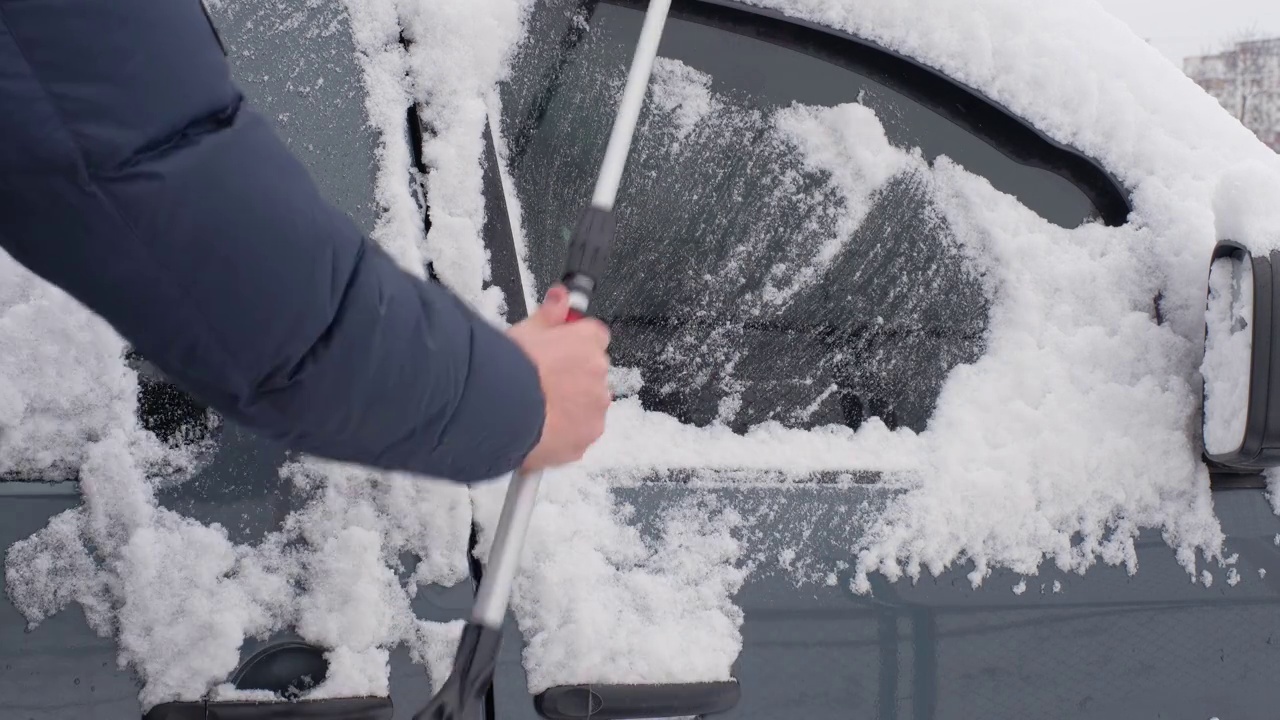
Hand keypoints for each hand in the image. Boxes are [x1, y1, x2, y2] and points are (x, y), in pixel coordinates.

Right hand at [507, 286, 611, 471]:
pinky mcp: (588, 435)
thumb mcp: (525, 330)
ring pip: (588, 404)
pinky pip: (581, 431)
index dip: (574, 343)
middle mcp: (599, 372)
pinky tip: (541, 428)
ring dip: (572, 405)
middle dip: (573, 377)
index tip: (559, 350)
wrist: (502, 409)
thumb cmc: (509, 367)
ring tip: (538, 409)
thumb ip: (549, 312)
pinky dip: (567, 432)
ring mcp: (596, 406)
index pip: (594, 336)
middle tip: (541, 383)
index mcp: (587, 341)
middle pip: (592, 372)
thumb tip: (561, 295)